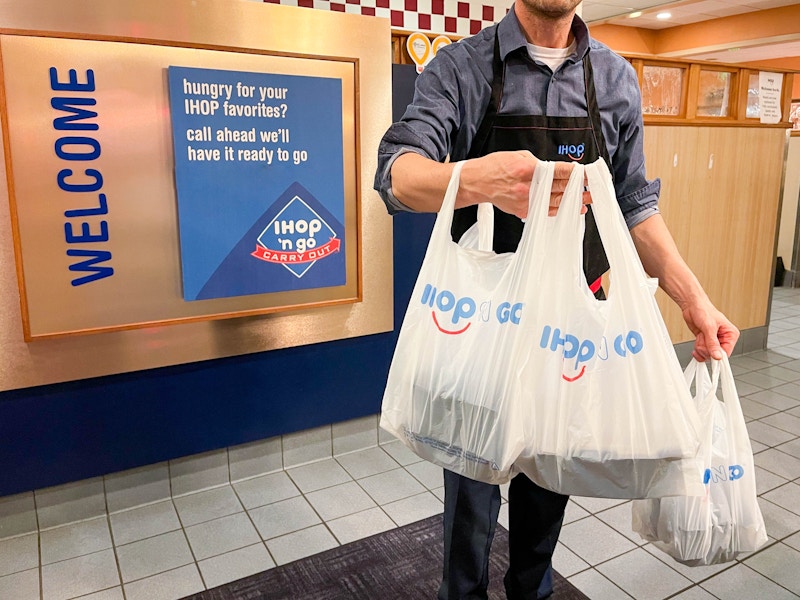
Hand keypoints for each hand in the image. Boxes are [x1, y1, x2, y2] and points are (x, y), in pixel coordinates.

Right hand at [458, 151, 589, 217]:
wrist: (477, 182)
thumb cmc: (495, 167)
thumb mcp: (518, 156)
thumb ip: (538, 163)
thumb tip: (554, 169)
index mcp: (528, 169)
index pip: (558, 171)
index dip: (575, 173)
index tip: (587, 173)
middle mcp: (528, 187)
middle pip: (560, 187)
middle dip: (578, 187)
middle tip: (593, 187)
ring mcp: (526, 201)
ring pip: (555, 201)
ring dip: (573, 201)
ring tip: (587, 199)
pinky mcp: (522, 211)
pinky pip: (545, 211)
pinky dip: (559, 210)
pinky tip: (571, 209)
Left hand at [681, 299, 739, 360]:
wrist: (692, 306)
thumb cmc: (703, 311)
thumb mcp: (709, 327)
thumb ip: (713, 343)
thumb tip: (718, 356)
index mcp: (731, 334)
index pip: (727, 352)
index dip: (718, 355)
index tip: (710, 355)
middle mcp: (724, 339)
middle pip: (716, 355)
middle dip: (706, 348)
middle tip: (704, 337)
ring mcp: (714, 341)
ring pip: (707, 354)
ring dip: (701, 346)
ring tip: (701, 335)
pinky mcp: (706, 342)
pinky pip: (702, 352)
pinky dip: (697, 348)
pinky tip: (697, 340)